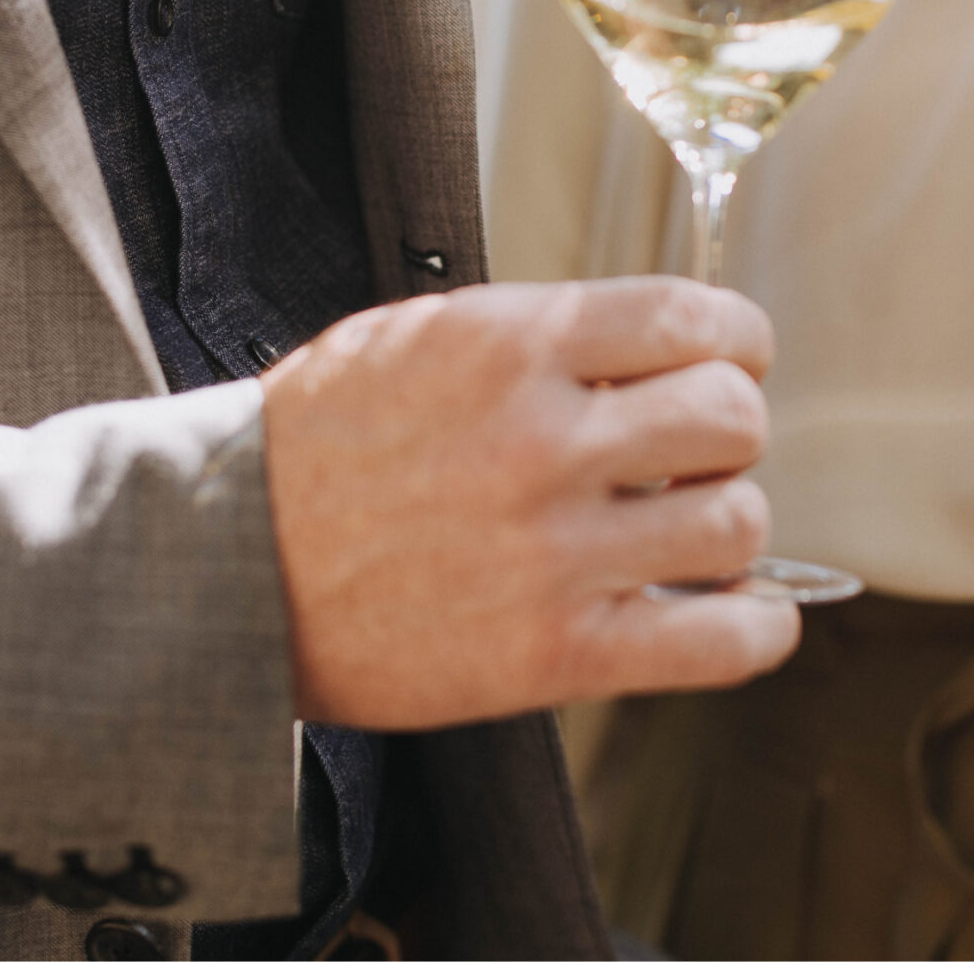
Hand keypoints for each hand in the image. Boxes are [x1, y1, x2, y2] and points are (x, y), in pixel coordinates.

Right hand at [260, 278, 798, 728]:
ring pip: (737, 525)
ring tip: (681, 534)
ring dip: (727, 526)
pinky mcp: (551, 656)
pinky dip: (752, 630)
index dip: (736, 340)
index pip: (694, 317)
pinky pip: (718, 643)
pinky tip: (732, 614)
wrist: (222, 566)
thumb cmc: (316, 447)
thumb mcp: (417, 336)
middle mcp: (543, 441)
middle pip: (733, 417)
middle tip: (692, 455)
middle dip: (727, 431)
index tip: (730, 359)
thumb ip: (538, 336)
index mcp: (511, 345)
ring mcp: (551, 553)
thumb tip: (658, 345)